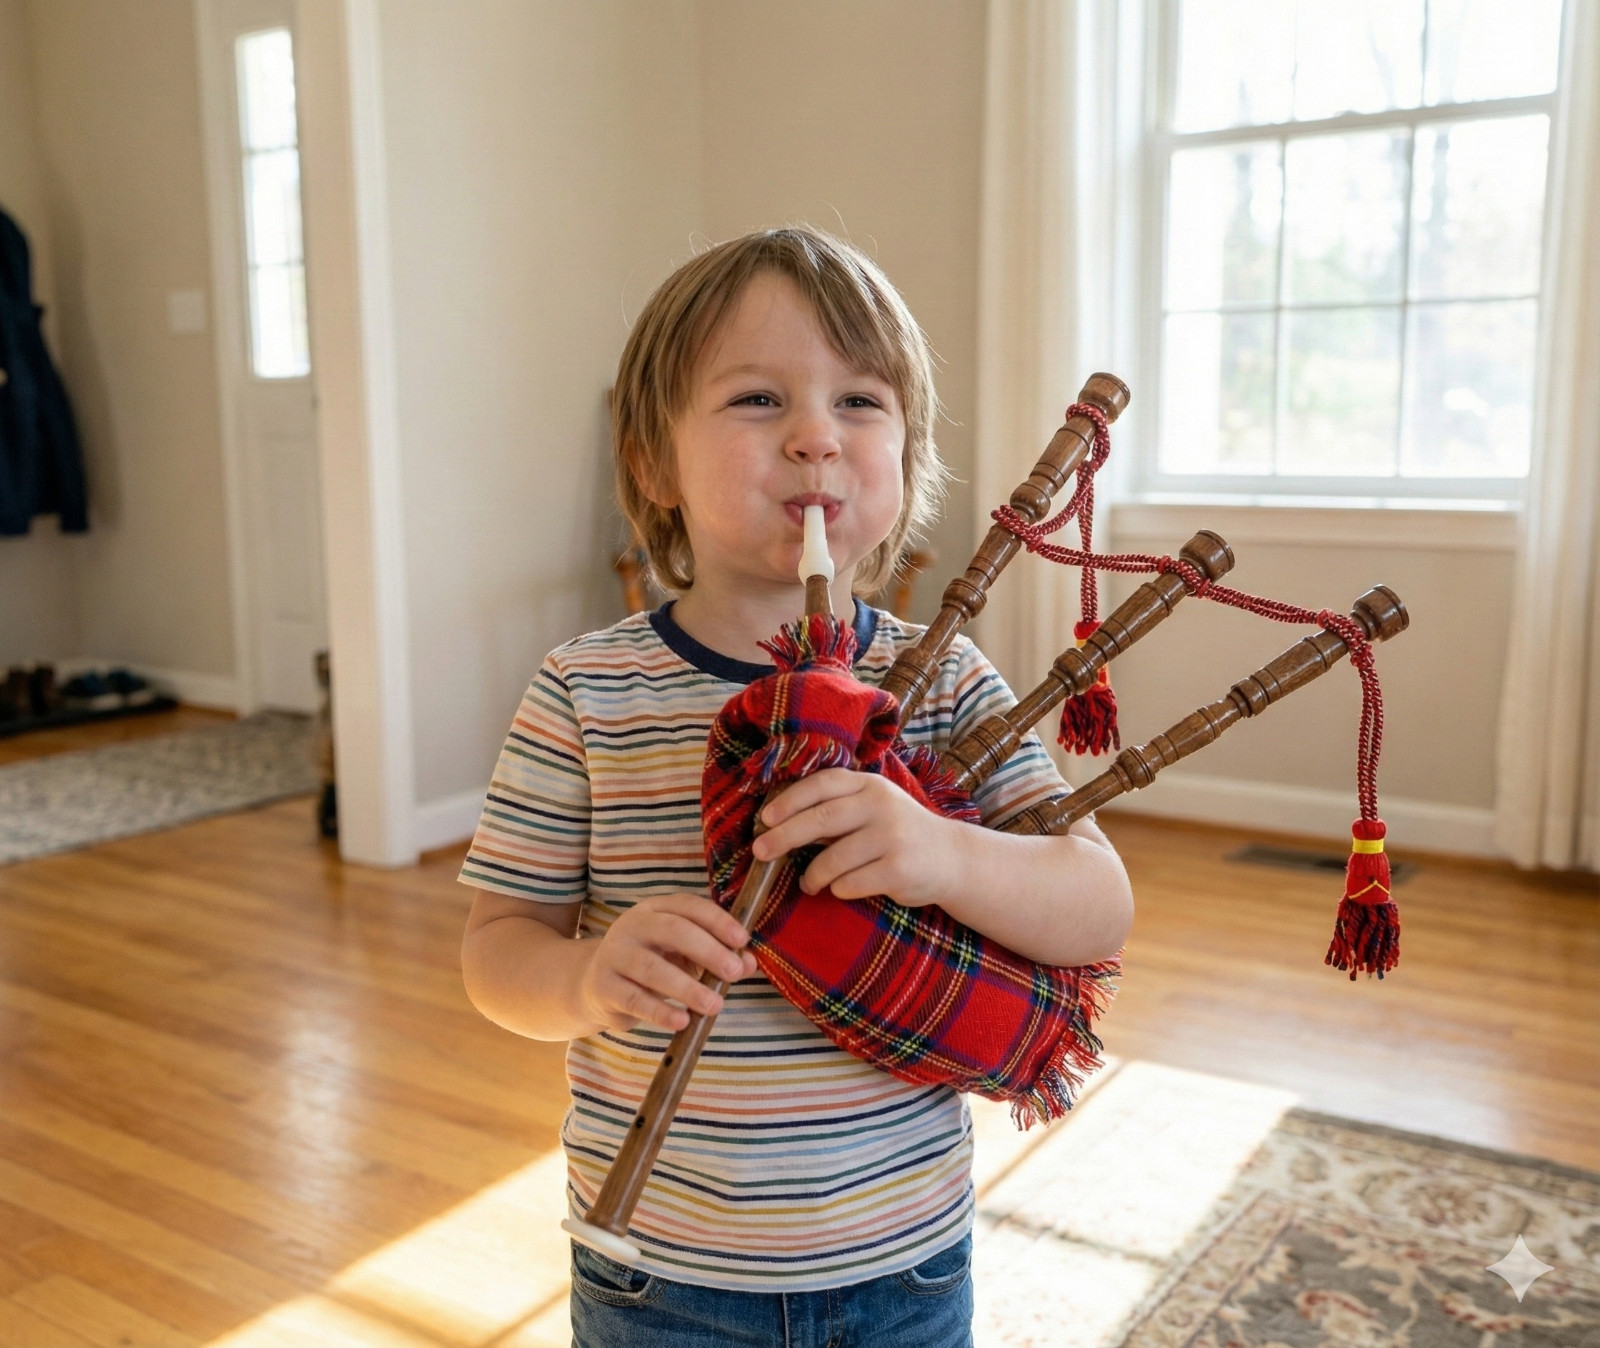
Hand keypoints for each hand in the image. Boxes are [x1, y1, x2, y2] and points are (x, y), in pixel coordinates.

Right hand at [577, 893, 757, 1032]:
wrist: (596, 986)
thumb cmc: (652, 964)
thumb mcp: (683, 955)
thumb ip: (717, 956)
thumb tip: (749, 963)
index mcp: (656, 909)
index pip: (689, 906)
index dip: (717, 921)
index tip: (743, 940)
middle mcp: (633, 925)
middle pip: (672, 931)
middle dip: (708, 951)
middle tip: (733, 972)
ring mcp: (615, 954)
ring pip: (653, 968)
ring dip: (687, 988)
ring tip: (715, 1005)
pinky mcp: (604, 986)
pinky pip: (635, 999)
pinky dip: (660, 1011)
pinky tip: (682, 1021)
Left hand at [751, 769, 960, 907]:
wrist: (950, 858)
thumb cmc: (898, 832)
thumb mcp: (873, 807)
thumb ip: (837, 808)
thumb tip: (778, 823)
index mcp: (870, 785)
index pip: (823, 784)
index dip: (790, 800)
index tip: (765, 818)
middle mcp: (881, 806)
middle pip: (821, 819)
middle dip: (784, 837)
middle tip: (760, 852)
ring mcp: (891, 838)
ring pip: (832, 860)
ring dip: (812, 876)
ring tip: (809, 883)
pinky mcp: (898, 870)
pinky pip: (849, 884)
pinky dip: (839, 890)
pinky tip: (844, 888)